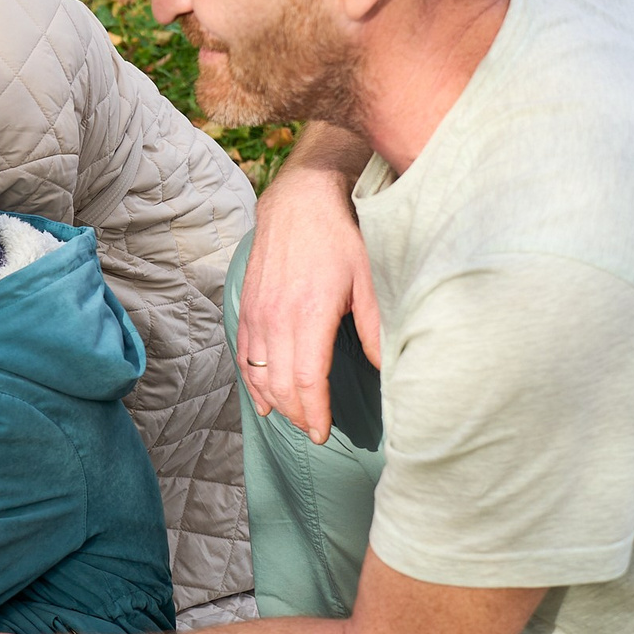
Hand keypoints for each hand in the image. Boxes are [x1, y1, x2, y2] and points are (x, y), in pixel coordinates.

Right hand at [239, 128, 380, 444]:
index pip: (308, 380)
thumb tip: (388, 369)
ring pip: (259, 374)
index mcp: (309, 313)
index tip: (325, 434)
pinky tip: (263, 400)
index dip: (316, 413)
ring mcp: (258, 313)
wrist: (300, 199)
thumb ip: (377, 327)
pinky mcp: (248, 306)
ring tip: (295, 420)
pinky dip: (252, 383)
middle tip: (316, 433)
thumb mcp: (370, 278)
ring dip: (275, 404)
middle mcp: (277, 317)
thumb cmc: (341, 235)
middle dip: (298, 416)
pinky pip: (245, 356)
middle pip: (280, 385)